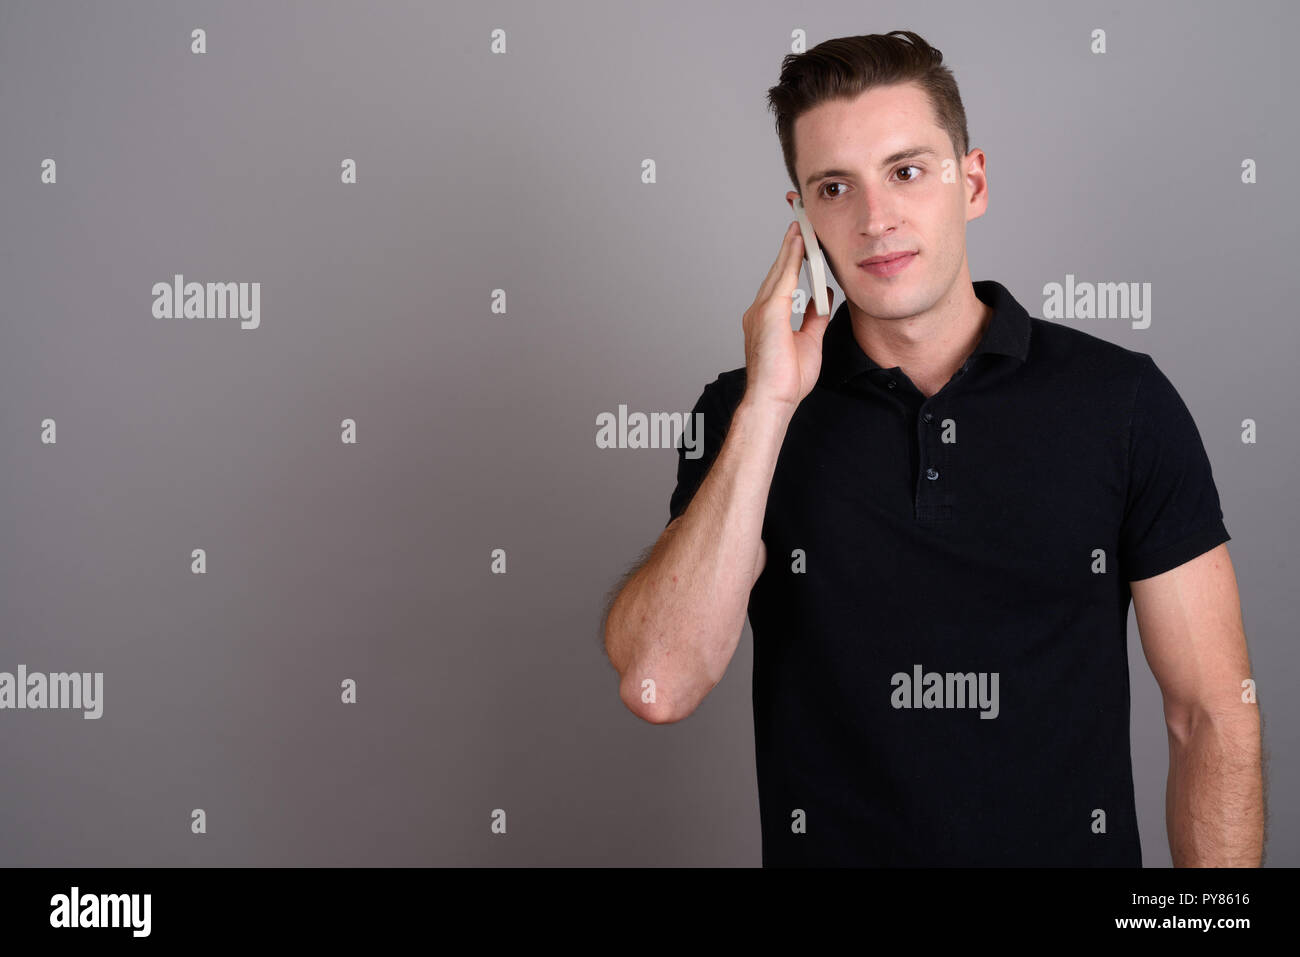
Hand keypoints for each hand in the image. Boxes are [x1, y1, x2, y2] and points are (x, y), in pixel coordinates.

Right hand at [741, 220, 834, 410]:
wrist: (773, 399)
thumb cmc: (787, 380)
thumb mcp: (810, 340)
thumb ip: (815, 316)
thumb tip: (825, 296)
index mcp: (767, 318)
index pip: (781, 281)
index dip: (791, 260)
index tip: (800, 243)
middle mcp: (759, 310)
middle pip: (777, 270)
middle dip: (790, 246)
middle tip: (800, 223)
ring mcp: (760, 310)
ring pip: (779, 270)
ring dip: (791, 247)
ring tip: (801, 225)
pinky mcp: (768, 313)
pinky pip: (782, 279)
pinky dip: (792, 259)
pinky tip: (800, 244)